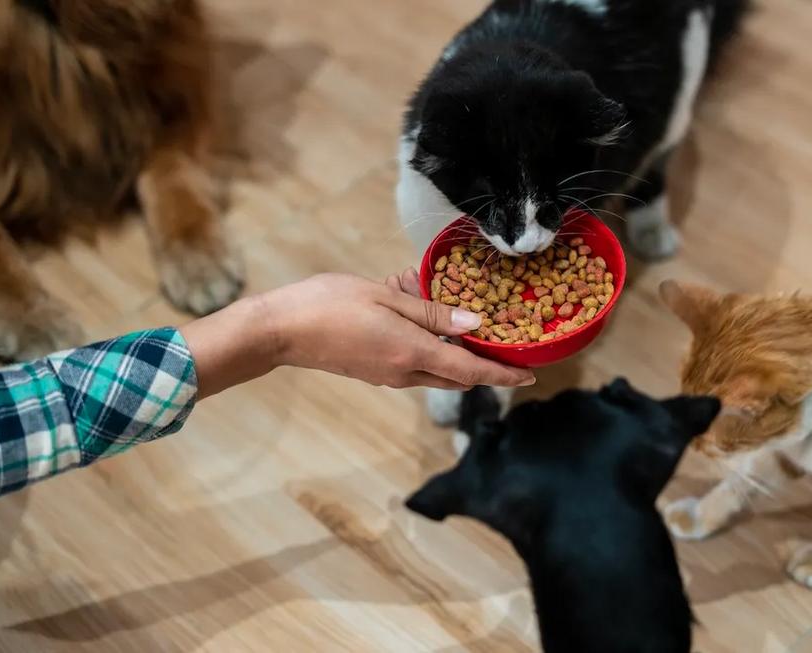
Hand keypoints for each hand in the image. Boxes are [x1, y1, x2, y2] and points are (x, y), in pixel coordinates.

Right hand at [182, 269, 534, 398]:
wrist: (280, 330)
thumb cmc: (329, 304)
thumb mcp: (385, 298)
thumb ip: (431, 311)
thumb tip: (474, 323)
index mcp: (412, 353)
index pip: (470, 371)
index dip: (503, 374)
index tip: (531, 374)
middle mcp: (404, 372)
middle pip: (457, 377)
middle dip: (487, 369)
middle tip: (511, 352)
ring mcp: (388, 376)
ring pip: (437, 373)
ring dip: (462, 362)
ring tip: (480, 338)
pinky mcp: (374, 371)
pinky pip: (417, 367)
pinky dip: (437, 356)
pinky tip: (438, 331)